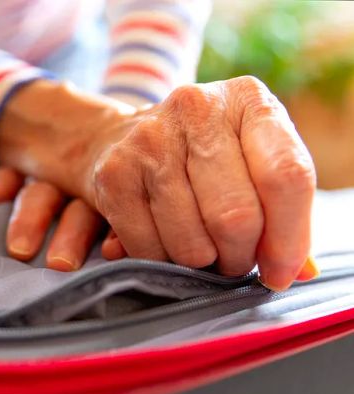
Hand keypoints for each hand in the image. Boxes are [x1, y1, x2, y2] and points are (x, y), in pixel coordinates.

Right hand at [0, 77, 318, 289]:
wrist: (116, 139)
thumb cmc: (198, 158)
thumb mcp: (248, 162)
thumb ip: (282, 210)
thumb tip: (299, 271)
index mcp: (247, 101)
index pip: (286, 176)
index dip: (289, 238)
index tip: (280, 272)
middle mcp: (197, 109)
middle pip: (237, 216)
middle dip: (239, 257)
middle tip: (234, 262)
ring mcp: (150, 138)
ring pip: (192, 241)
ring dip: (201, 263)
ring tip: (201, 252)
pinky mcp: (113, 171)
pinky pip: (148, 247)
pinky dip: (161, 262)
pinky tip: (165, 246)